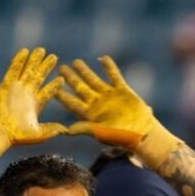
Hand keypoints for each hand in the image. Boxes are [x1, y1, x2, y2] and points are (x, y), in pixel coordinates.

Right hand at [0, 47, 66, 160]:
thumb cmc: (18, 136)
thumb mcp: (39, 134)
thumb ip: (52, 130)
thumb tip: (67, 131)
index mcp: (36, 105)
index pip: (48, 92)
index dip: (54, 86)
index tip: (62, 79)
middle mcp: (27, 95)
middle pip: (38, 77)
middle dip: (46, 67)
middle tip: (54, 57)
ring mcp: (17, 88)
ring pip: (27, 70)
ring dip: (34, 61)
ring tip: (41, 50)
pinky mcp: (6, 85)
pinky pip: (13, 70)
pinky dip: (18, 60)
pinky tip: (25, 51)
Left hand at [57, 56, 180, 169]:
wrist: (141, 133)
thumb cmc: (120, 137)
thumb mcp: (100, 133)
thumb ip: (84, 129)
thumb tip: (66, 131)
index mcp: (89, 114)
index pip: (72, 103)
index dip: (63, 95)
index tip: (53, 86)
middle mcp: (97, 103)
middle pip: (80, 88)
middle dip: (71, 78)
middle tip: (60, 67)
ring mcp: (109, 96)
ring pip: (94, 80)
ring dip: (85, 71)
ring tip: (76, 62)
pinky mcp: (122, 90)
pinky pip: (114, 76)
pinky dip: (109, 67)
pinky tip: (103, 58)